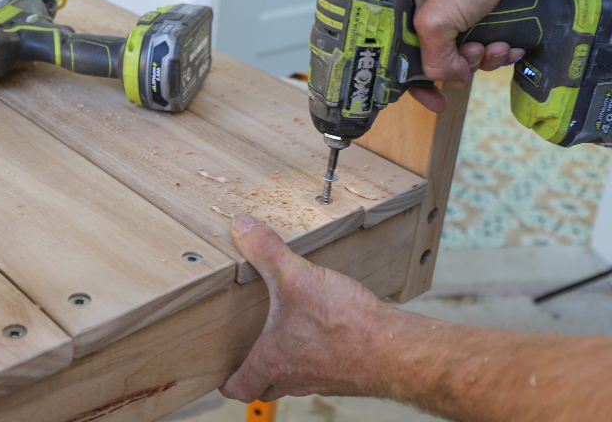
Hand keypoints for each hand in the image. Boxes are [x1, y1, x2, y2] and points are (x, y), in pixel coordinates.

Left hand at [219, 214, 397, 401]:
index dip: (227, 380)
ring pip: (293, 379)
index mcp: (273, 361)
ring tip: (282, 335)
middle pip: (265, 387)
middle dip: (254, 373)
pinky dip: (315, 355)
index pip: (239, 387)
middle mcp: (296, 377)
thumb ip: (265, 250)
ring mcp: (323, 378)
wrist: (394, 349)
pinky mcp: (347, 372)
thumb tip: (241, 227)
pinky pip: (322, 369)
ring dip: (285, 362)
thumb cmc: (345, 325)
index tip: (221, 372)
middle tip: (246, 354)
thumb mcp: (296, 276)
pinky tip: (322, 329)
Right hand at [408, 0, 541, 112]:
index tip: (434, 101)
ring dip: (486, 59)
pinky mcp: (489, 10)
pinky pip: (492, 42)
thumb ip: (434, 59)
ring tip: (497, 46)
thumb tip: (452, 80)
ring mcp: (463, 11)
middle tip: (472, 56)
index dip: (418, 84)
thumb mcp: (435, 22)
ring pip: (470, 54)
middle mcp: (433, 12)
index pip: (404, 57)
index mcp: (408, 12)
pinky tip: (511, 44)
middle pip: (442, 59)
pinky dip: (502, 49)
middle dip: (461, 66)